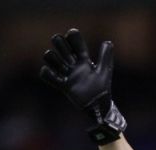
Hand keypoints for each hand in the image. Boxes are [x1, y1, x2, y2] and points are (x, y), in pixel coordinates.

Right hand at [41, 29, 125, 143]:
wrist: (98, 107)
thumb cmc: (103, 90)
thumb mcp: (104, 72)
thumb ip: (105, 57)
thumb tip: (108, 42)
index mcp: (84, 60)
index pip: (74, 41)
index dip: (72, 37)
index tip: (72, 37)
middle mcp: (74, 65)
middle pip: (60, 45)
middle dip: (61, 45)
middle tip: (69, 58)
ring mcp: (67, 75)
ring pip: (50, 57)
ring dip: (53, 59)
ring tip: (63, 68)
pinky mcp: (62, 86)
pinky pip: (47, 75)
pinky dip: (47, 74)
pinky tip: (55, 76)